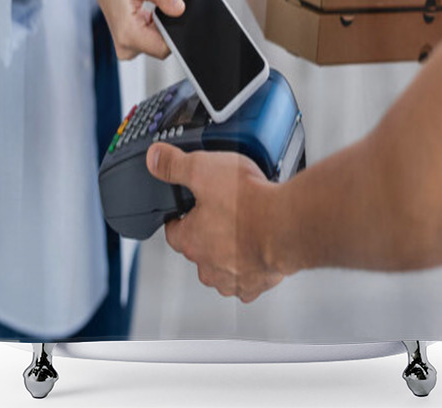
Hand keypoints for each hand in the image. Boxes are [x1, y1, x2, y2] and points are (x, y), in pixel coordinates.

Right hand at [79, 0, 184, 59]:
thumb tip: (180, 9)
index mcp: (125, 32)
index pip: (163, 48)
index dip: (174, 31)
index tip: (173, 11)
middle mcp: (124, 43)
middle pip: (162, 46)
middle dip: (168, 25)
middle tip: (160, 1)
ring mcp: (126, 42)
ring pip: (159, 41)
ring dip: (161, 23)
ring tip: (148, 1)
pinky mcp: (130, 38)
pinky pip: (153, 36)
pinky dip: (156, 22)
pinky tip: (146, 6)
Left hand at [146, 142, 283, 301]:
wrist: (287, 225)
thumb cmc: (249, 203)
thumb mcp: (203, 169)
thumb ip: (175, 164)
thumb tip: (154, 159)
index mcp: (191, 240)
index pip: (173, 230)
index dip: (180, 214)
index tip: (190, 205)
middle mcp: (208, 265)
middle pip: (200, 248)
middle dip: (208, 232)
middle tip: (225, 210)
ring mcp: (234, 277)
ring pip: (223, 265)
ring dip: (230, 249)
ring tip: (246, 224)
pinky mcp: (259, 282)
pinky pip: (250, 276)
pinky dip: (254, 262)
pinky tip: (263, 241)